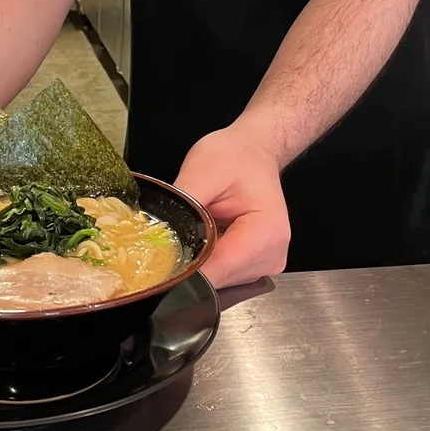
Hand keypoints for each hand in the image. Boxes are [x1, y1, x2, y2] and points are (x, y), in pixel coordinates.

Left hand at [174, 123, 290, 289]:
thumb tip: (158, 241)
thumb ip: (183, 208)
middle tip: (177, 232)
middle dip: (192, 261)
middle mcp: (271, 256)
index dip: (184, 270)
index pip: (217, 271)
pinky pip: (223, 273)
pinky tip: (208, 234)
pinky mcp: (256, 266)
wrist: (255, 151)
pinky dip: (209, 258)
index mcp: (266, 234)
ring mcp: (265, 264)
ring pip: (218, 279)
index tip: (157, 262)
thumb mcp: (203, 171)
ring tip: (198, 227)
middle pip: (217, 279)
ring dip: (201, 259)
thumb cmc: (235, 156)